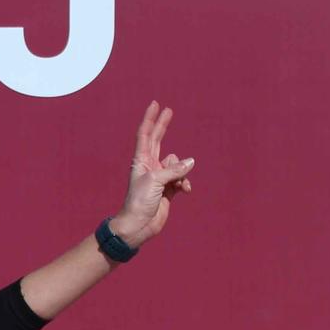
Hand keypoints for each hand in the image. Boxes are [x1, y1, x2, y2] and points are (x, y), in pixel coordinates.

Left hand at [110, 101, 193, 246]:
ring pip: (176, 163)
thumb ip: (174, 170)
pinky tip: (184, 190)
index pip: (145, 135)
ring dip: (181, 171)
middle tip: (169, 110)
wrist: (138, 225)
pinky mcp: (168, 189)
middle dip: (163, 126)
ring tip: (177, 184)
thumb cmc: (140, 202)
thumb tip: (191, 162)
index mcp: (141, 161)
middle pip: (157, 140)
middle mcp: (149, 166)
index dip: (150, 119)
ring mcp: (159, 177)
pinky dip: (185, 183)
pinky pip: (181, 179)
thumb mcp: (156, 181)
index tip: (155, 104)